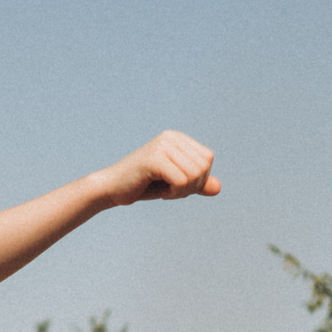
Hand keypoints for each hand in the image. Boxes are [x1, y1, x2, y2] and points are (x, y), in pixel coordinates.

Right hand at [103, 131, 220, 206]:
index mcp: (177, 138)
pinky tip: (162, 195)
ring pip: (195, 175)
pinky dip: (175, 194)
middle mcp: (171, 137)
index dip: (200, 178)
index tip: (179, 186)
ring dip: (184, 192)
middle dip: (193, 187)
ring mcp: (162, 146)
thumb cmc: (143, 186)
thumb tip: (218, 188)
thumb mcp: (176, 185)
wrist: (112, 189)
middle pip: (204, 167)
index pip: (207, 158)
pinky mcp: (154, 158)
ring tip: (167, 192)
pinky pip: (182, 181)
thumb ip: (197, 185)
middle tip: (174, 192)